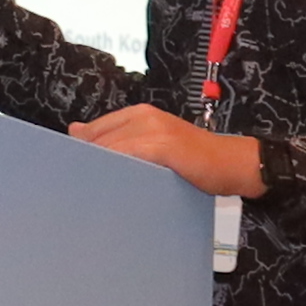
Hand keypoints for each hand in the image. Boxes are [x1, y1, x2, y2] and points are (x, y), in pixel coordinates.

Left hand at [69, 103, 264, 197]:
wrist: (235, 162)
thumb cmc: (196, 159)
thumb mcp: (155, 144)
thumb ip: (120, 138)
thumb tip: (75, 132)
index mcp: (138, 114)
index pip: (94, 130)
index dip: (80, 152)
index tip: (70, 172)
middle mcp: (143, 116)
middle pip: (97, 139)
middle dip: (84, 162)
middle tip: (76, 186)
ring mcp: (153, 129)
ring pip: (109, 148)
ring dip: (95, 169)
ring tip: (87, 191)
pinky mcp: (162, 145)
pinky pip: (126, 157)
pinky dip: (115, 171)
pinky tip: (108, 187)